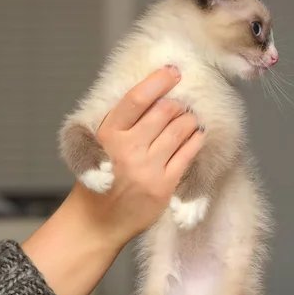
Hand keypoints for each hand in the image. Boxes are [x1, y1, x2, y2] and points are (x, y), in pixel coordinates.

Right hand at [22, 67, 203, 294]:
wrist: (97, 222)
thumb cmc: (100, 181)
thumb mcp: (100, 146)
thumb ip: (123, 123)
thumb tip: (156, 94)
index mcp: (108, 134)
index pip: (138, 98)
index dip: (158, 80)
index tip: (173, 72)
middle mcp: (127, 149)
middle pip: (165, 111)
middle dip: (177, 104)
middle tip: (181, 104)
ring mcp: (147, 168)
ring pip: (181, 129)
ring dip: (189, 120)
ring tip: (188, 119)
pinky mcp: (164, 186)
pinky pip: (189, 154)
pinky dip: (196, 140)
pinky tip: (196, 136)